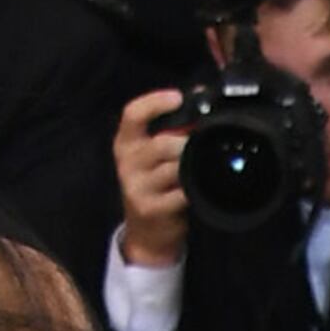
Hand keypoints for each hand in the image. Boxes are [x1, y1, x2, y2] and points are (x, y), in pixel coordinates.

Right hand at [111, 85, 192, 271]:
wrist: (146, 233)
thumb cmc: (155, 187)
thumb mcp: (153, 156)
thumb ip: (172, 131)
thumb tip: (201, 101)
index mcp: (126, 143)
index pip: (133, 114)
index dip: (155, 102)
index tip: (178, 97)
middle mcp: (127, 162)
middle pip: (162, 143)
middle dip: (187, 144)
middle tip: (203, 148)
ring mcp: (136, 186)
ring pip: (173, 168)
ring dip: (193, 167)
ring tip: (200, 171)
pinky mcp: (150, 208)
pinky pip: (180, 193)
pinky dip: (194, 190)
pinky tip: (200, 190)